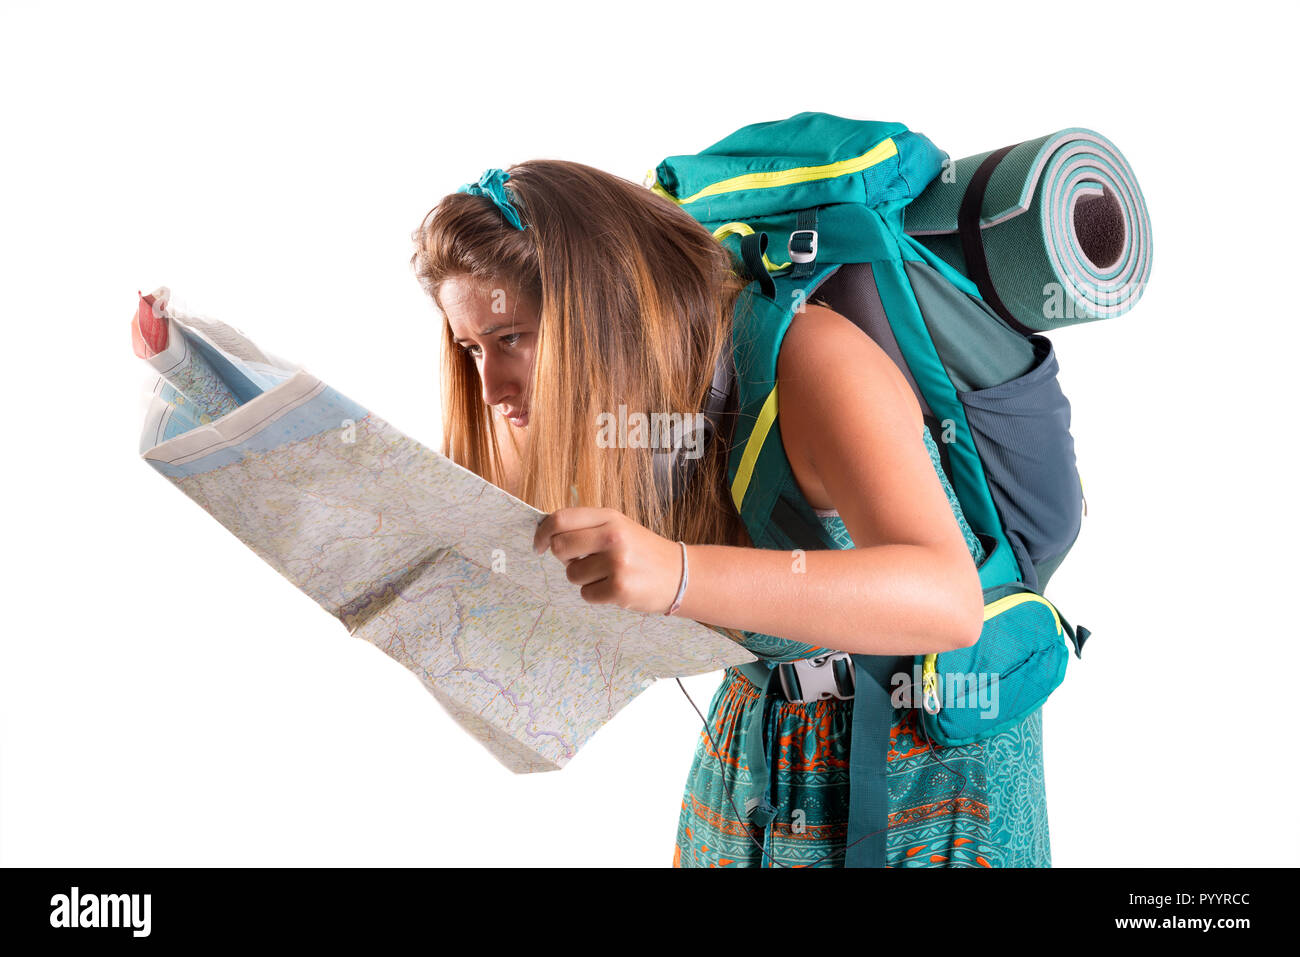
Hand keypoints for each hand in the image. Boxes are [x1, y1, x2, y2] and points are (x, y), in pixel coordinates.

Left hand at [532, 506, 683, 614]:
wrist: (680, 575)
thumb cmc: (643, 552)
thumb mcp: (619, 528)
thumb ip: (587, 527)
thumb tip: (547, 536)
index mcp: (609, 517)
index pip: (560, 519)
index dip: (542, 533)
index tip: (538, 545)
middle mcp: (612, 536)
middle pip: (560, 547)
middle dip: (564, 559)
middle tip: (582, 562)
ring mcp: (616, 563)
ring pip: (571, 574)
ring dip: (583, 579)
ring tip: (607, 575)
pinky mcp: (619, 589)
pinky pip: (586, 594)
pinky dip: (595, 594)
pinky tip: (614, 588)